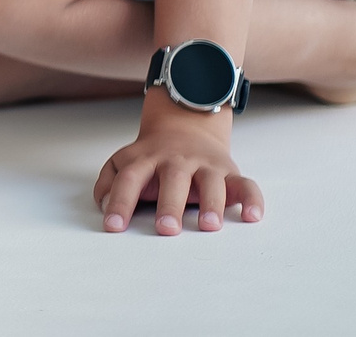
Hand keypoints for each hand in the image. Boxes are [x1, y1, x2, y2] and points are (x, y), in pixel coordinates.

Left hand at [95, 95, 266, 234]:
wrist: (185, 127)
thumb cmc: (152, 157)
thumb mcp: (125, 162)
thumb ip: (110, 182)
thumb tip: (103, 205)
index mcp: (146, 159)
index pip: (129, 178)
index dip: (120, 201)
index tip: (114, 226)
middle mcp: (176, 161)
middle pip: (172, 179)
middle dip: (169, 204)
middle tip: (166, 229)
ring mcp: (205, 165)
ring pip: (211, 182)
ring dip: (211, 203)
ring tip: (208, 226)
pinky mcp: (229, 173)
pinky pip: (245, 184)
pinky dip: (252, 199)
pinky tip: (252, 216)